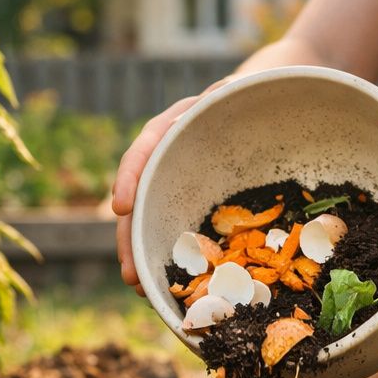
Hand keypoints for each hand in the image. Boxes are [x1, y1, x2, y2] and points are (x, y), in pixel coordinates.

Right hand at [111, 81, 227, 293]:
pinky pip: (175, 229)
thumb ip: (231, 91)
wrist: (256, 104)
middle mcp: (167, 157)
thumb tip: (227, 88)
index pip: (145, 149)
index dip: (131, 176)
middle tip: (131, 275)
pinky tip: (169, 283)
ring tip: (141, 289)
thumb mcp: (241, 90)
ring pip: (152, 220)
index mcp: (174, 126)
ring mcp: (176, 181)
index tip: (122, 207)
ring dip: (144, 255)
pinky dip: (170, 255)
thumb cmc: (247, 95)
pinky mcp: (190, 201)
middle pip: (141, 199)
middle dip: (132, 239)